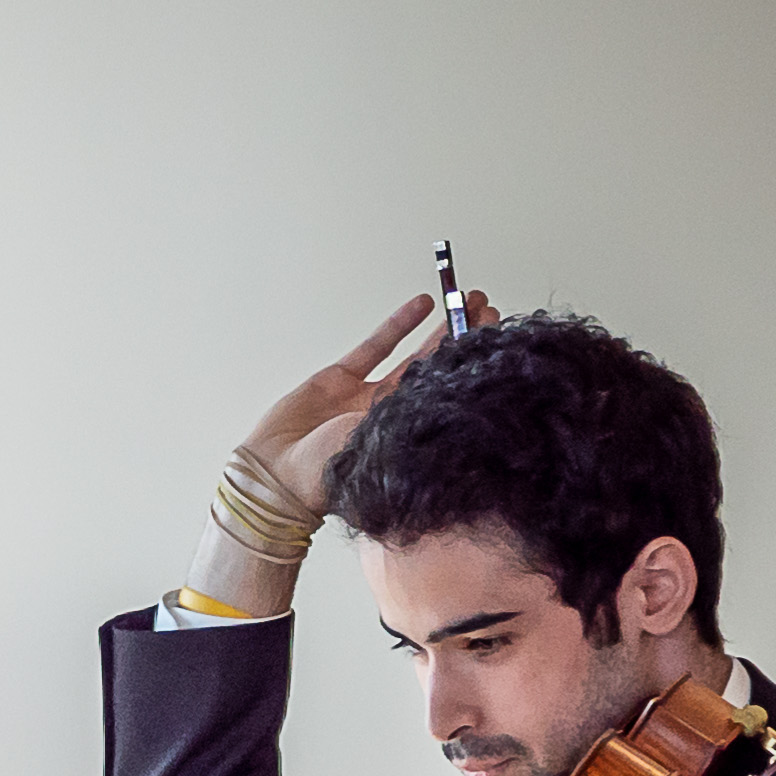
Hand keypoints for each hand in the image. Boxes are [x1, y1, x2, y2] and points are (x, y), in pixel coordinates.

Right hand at [236, 282, 501, 520]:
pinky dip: (398, 325)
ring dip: (440, 325)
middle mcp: (393, 413)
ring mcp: (367, 395)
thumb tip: (463, 394)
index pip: (452, 391)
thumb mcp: (383, 450)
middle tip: (486, 305)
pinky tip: (420, 305)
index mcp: (410, 435)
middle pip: (440, 367)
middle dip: (466, 334)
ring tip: (465, 297)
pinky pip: (375, 347)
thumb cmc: (325, 478)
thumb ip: (414, 420)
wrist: (276, 477)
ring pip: (414, 353)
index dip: (475, 361)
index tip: (499, 334)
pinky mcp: (339, 380)